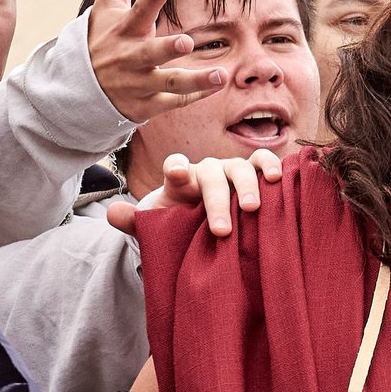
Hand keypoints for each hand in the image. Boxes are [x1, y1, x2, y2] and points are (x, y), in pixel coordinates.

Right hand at [85, 0, 227, 124]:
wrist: (80, 90)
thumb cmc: (102, 37)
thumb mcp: (109, 4)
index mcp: (124, 30)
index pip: (136, 13)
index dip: (149, 1)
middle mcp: (131, 57)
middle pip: (151, 53)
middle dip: (167, 48)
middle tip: (186, 41)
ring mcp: (139, 83)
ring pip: (169, 82)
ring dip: (195, 80)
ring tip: (221, 74)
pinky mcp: (146, 105)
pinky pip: (173, 101)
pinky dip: (193, 97)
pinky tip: (216, 87)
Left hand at [107, 150, 284, 239]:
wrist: (206, 220)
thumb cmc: (181, 222)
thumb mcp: (158, 225)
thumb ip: (136, 221)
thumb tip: (111, 214)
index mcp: (181, 180)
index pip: (175, 166)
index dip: (176, 168)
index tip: (177, 174)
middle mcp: (207, 170)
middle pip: (212, 176)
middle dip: (216, 202)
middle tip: (221, 230)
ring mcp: (232, 169)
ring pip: (241, 167)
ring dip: (247, 185)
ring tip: (252, 207)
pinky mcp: (255, 173)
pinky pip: (265, 162)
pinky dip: (272, 166)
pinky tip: (279, 180)